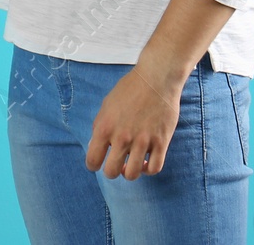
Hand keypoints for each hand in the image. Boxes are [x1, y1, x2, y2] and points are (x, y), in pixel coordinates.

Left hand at [85, 63, 183, 180]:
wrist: (155, 79)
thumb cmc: (129, 89)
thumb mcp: (106, 106)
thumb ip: (100, 127)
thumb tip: (97, 147)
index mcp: (104, 128)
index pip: (92, 160)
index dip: (94, 165)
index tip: (98, 163)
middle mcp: (122, 138)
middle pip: (111, 172)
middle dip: (111, 171)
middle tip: (116, 164)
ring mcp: (142, 142)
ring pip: (132, 175)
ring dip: (130, 172)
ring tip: (131, 164)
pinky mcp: (161, 142)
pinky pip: (154, 168)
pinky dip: (148, 170)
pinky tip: (145, 161)